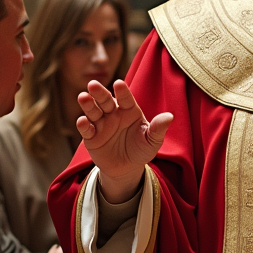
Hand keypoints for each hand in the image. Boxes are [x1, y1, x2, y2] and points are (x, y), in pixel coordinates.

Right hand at [76, 80, 171, 203]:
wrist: (127, 168)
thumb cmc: (142, 150)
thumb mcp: (152, 141)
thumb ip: (158, 128)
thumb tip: (170, 116)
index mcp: (130, 110)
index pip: (126, 98)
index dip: (122, 91)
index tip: (119, 84)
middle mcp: (114, 114)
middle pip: (106, 101)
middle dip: (99, 93)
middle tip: (93, 84)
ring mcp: (101, 124)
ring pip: (93, 111)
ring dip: (88, 104)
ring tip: (83, 97)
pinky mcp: (91, 137)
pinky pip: (86, 129)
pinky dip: (83, 125)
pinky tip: (82, 121)